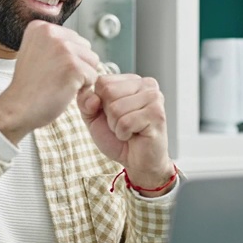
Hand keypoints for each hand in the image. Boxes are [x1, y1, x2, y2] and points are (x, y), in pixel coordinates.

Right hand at [0, 21, 101, 143]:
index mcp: (41, 27)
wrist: (18, 108)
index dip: (67, 58)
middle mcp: (52, 33)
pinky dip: (82, 88)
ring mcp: (63, 49)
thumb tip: (78, 42)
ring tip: (59, 83)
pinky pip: (93, 76)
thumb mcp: (35, 51)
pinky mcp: (73, 66)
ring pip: (92, 61)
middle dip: (77, 65)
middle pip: (86, 47)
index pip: (74, 38)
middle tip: (55, 78)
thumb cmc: (29, 86)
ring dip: (81, 76)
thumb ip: (53, 42)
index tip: (47, 69)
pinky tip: (64, 90)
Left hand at [80, 74, 173, 191]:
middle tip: (122, 123)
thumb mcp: (93, 117)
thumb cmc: (118, 137)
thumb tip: (93, 98)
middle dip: (108, 114)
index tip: (113, 114)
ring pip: (116, 108)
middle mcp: (147, 84)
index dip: (100, 102)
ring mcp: (154, 98)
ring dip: (116, 126)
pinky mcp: (157, 114)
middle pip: (108, 92)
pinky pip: (125, 122)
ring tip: (129, 130)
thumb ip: (85, 101)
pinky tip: (134, 135)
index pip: (102, 81)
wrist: (138, 162)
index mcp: (132, 80)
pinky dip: (123, 134)